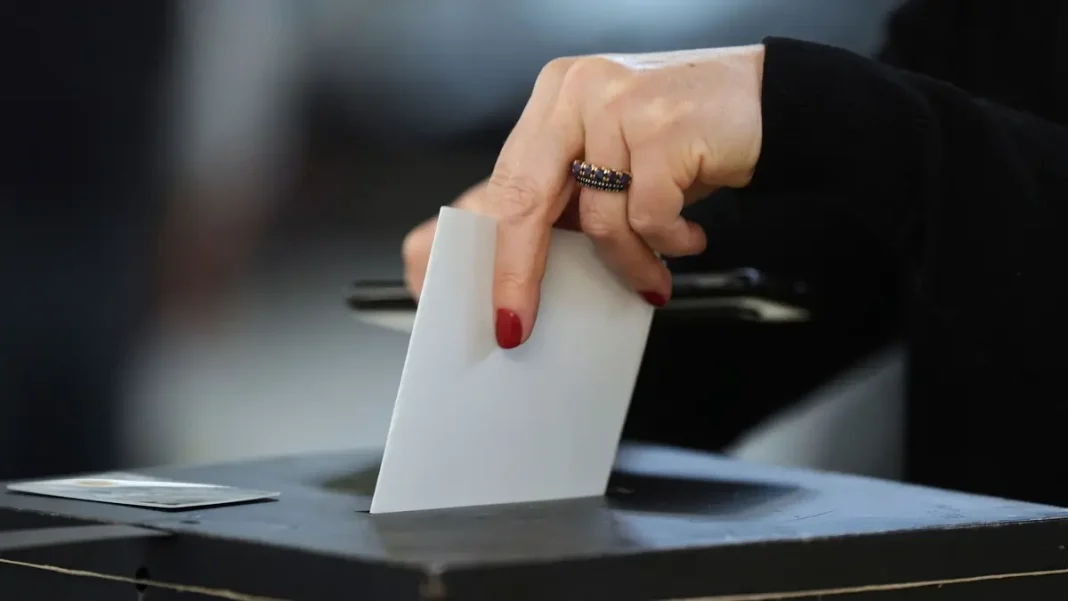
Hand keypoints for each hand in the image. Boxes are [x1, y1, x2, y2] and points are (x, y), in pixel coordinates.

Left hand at [404, 45, 764, 347]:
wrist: (772, 99)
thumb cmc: (689, 135)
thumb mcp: (617, 154)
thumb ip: (574, 189)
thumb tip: (527, 257)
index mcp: (558, 95)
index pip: (509, 179)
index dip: (497, 246)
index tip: (496, 297)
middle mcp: (580, 92)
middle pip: (527, 198)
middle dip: (522, 272)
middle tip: (521, 322)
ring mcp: (620, 106)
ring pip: (599, 220)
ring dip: (630, 264)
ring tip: (653, 277)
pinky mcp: (664, 128)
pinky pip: (649, 218)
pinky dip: (671, 242)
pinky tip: (689, 237)